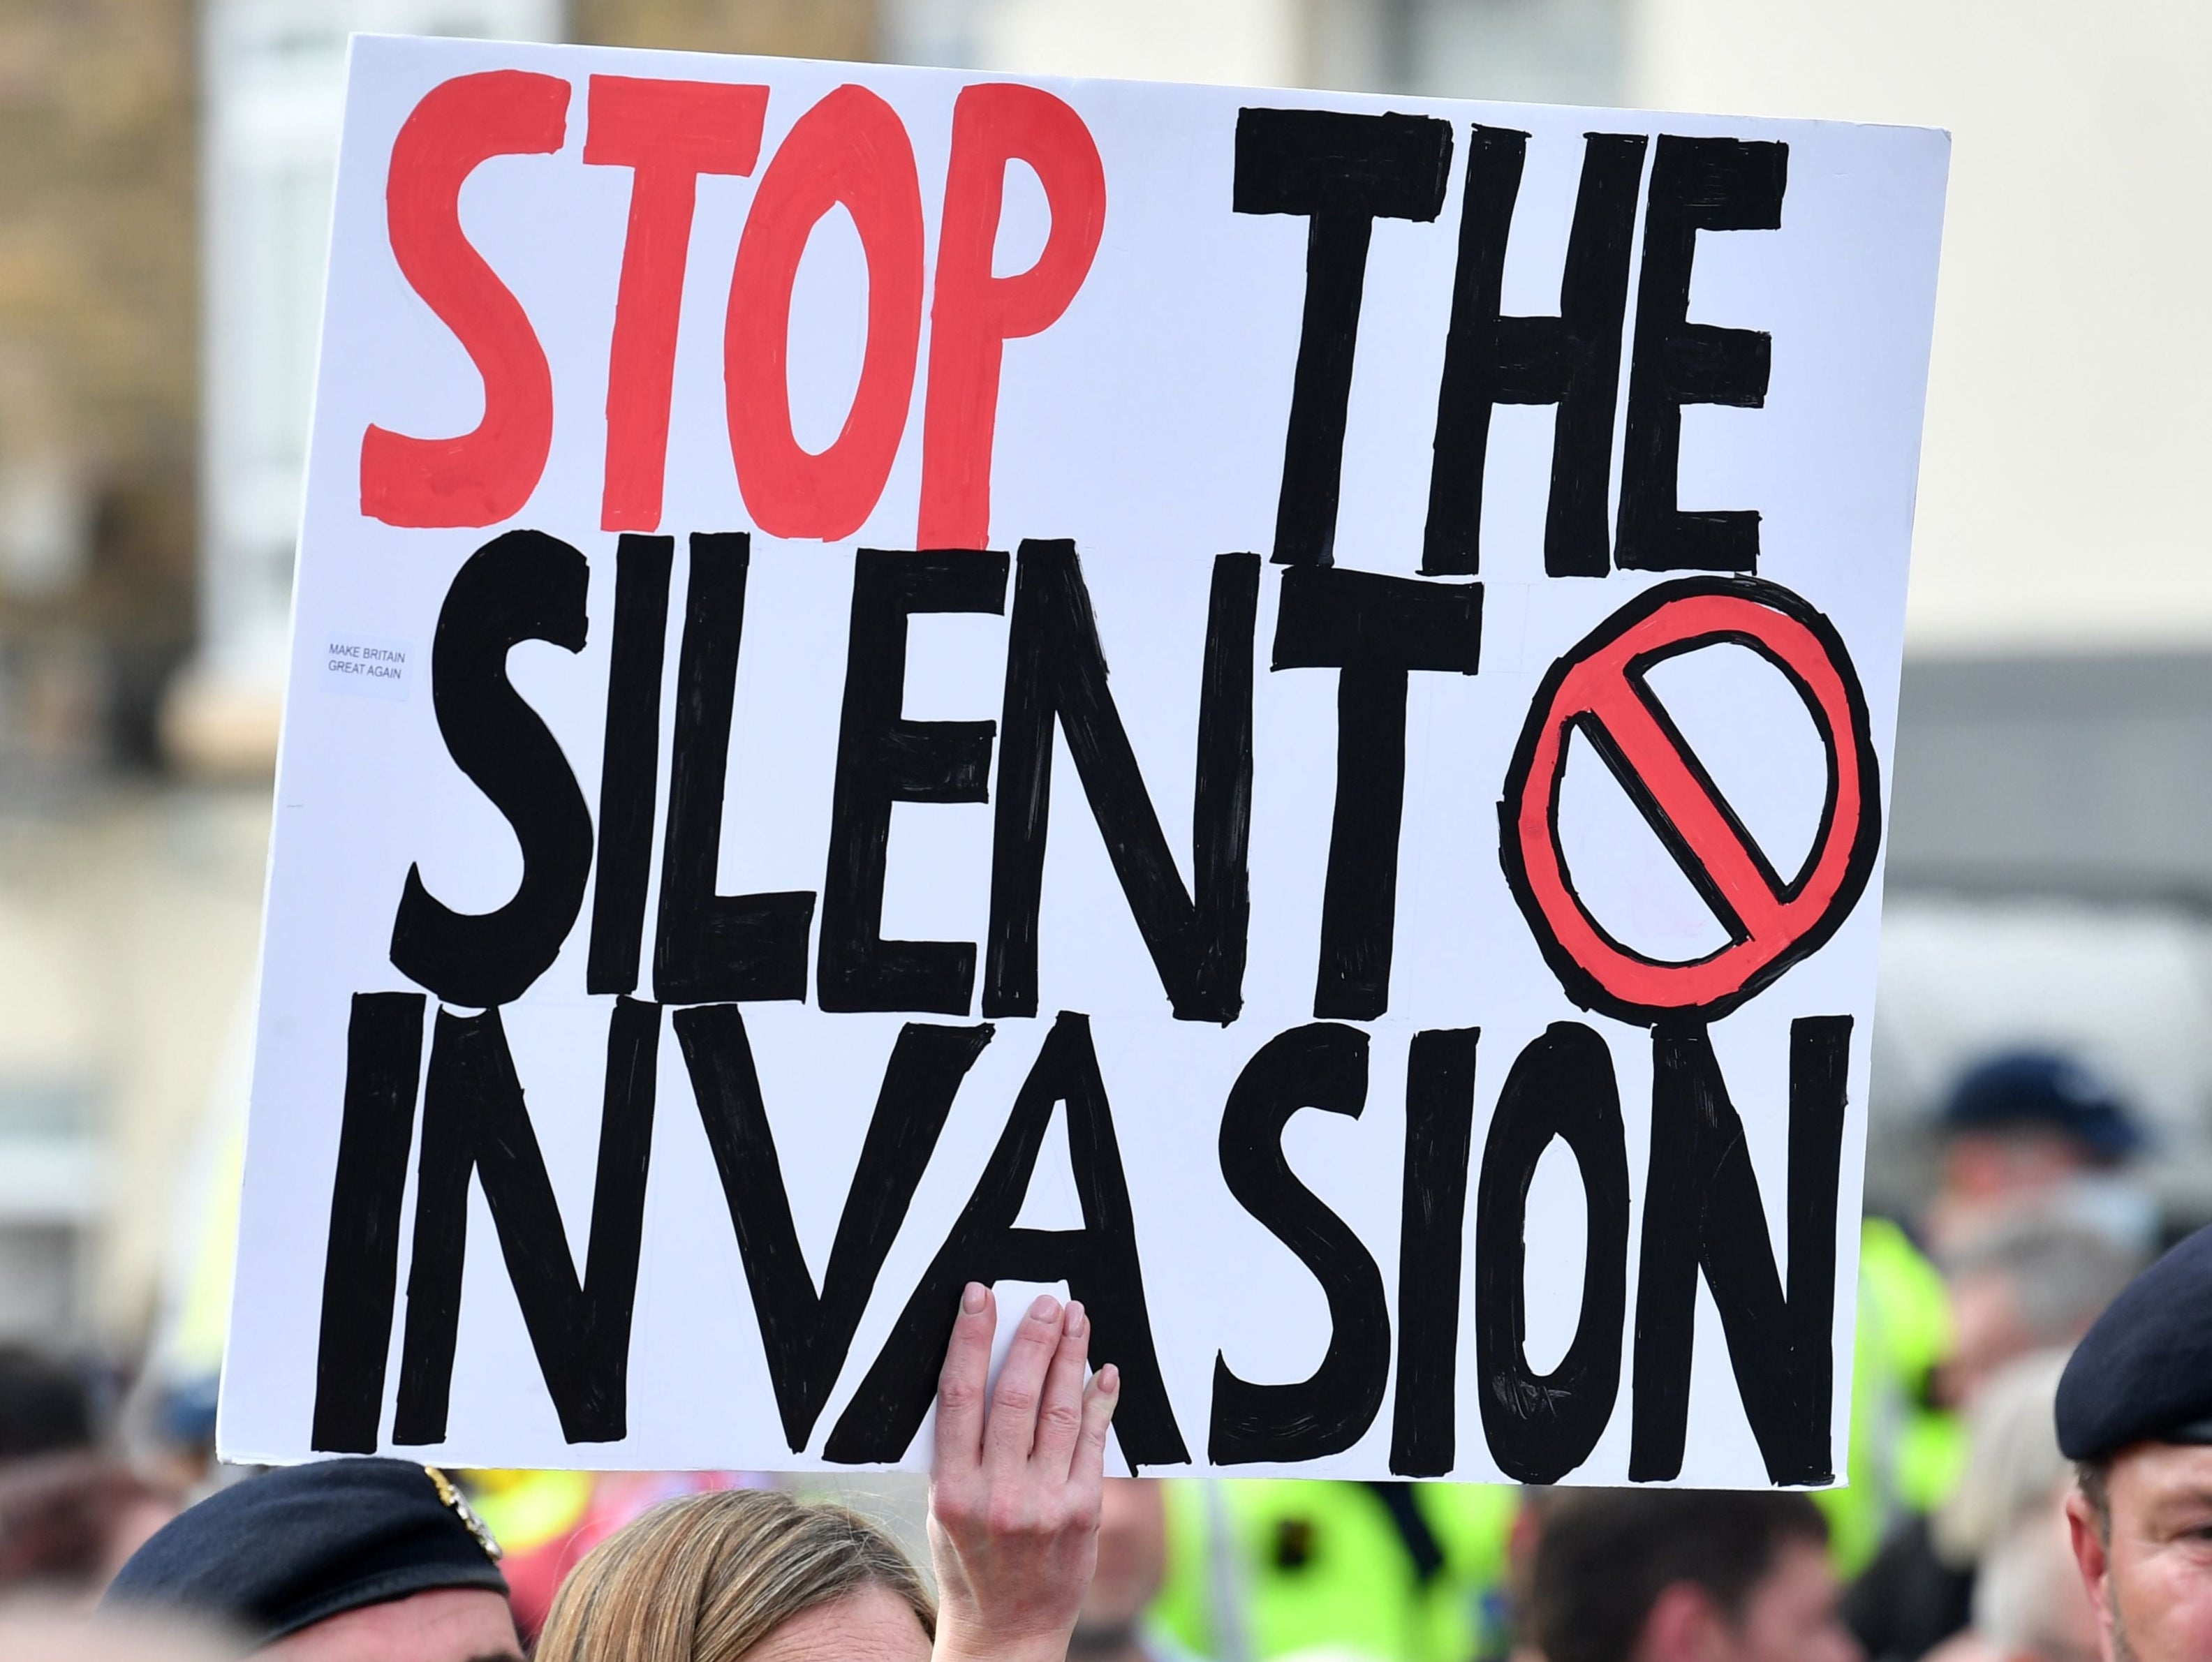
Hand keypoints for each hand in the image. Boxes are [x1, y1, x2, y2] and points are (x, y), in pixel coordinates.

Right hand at [928, 1284, 1119, 1661]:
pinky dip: (1100, 1403)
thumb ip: (961, 1448)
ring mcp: (1044, 1506)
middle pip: (1015, 1396)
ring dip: (1070, 1358)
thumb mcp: (941, 1506)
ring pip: (1059, 1413)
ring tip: (1076, 1320)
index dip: (969, 1339)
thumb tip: (984, 1369)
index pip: (959, 1395)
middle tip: (1046, 1302)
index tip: (979, 1297)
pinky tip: (1103, 1373)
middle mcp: (997, 1496)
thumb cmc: (968, 1560)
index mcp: (951, 1490)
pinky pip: (1093, 1444)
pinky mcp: (1083, 1515)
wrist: (1005, 1631)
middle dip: (1033, 1340)